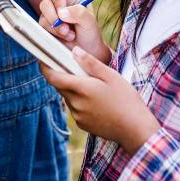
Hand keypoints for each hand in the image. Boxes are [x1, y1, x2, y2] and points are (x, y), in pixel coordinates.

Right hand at [39, 0, 109, 62]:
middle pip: (44, 4)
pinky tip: (65, 38)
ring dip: (56, 29)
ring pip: (43, 19)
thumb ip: (79, 13)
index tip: (63, 12)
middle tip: (66, 28)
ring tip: (71, 35)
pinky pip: (42, 31)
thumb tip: (61, 13)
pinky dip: (54, 36)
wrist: (87, 50)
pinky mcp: (46, 29)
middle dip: (54, 18)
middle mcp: (56, 4)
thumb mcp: (90, 21)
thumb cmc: (90, 32)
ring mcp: (49, 17)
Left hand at [40, 47, 158, 154]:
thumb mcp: (111, 76)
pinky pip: (76, 108)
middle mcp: (75, 104)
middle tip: (76, 67)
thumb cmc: (126, 100)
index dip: (45, 66)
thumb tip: (74, 51)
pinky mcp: (83, 124)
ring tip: (93, 84)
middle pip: (60, 86)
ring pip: (68, 97)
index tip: (43, 57)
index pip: (52, 77)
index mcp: (80, 89)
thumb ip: (90, 63)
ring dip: (74, 89)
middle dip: (64, 75)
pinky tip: (97, 100)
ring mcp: (78, 116)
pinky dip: (80, 101)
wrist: (135, 130)